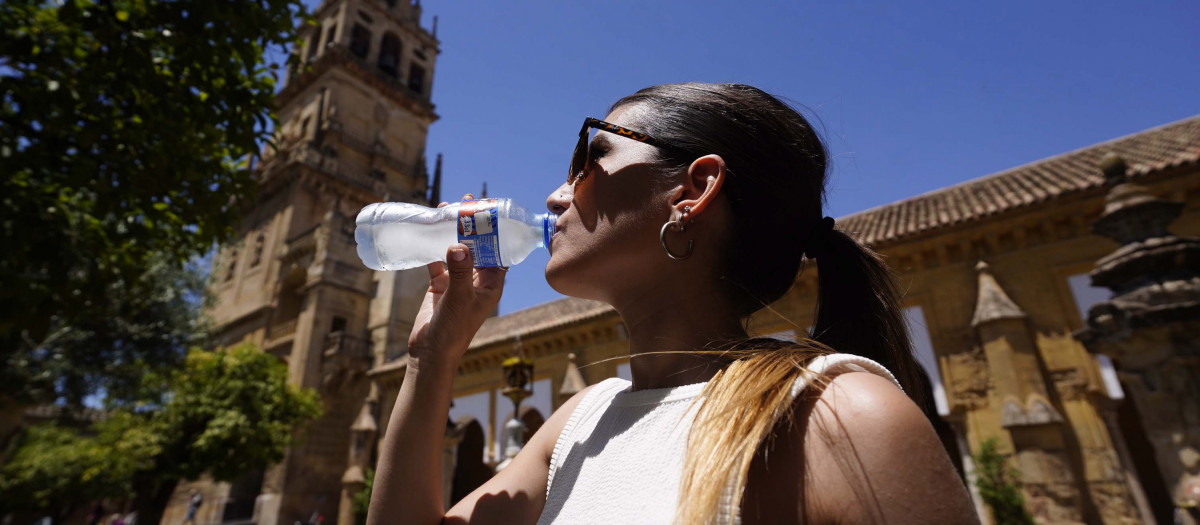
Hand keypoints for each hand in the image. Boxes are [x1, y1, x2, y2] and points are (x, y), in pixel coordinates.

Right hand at [406, 201, 506, 369]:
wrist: (430, 353)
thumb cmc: (453, 330)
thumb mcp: (458, 299)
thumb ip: (459, 272)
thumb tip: (458, 245)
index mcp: (491, 284)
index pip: (500, 251)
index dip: (497, 231)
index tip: (489, 209)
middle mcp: (477, 280)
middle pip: (479, 246)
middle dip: (473, 226)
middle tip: (466, 202)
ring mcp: (458, 281)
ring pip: (458, 250)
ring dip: (453, 231)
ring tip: (446, 209)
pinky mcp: (440, 285)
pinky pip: (438, 259)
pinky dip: (434, 245)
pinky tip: (429, 229)